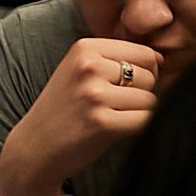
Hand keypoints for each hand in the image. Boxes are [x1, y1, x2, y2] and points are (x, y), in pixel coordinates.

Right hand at [0, 37, 161, 195]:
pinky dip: (138, 128)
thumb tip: (161, 59)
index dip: (141, 73)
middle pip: (150, 76)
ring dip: (138, 113)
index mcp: (84, 48)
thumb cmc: (63, 110)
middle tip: (109, 105)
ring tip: (110, 117)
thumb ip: (114, 60)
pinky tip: (115, 130)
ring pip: (151, 99)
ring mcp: (94, 95)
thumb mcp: (78, 71)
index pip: (145, 54)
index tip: (116, 87)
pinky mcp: (103, 122)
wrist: (35, 147)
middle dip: (139, 93)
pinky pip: (147, 120)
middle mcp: (88, 67)